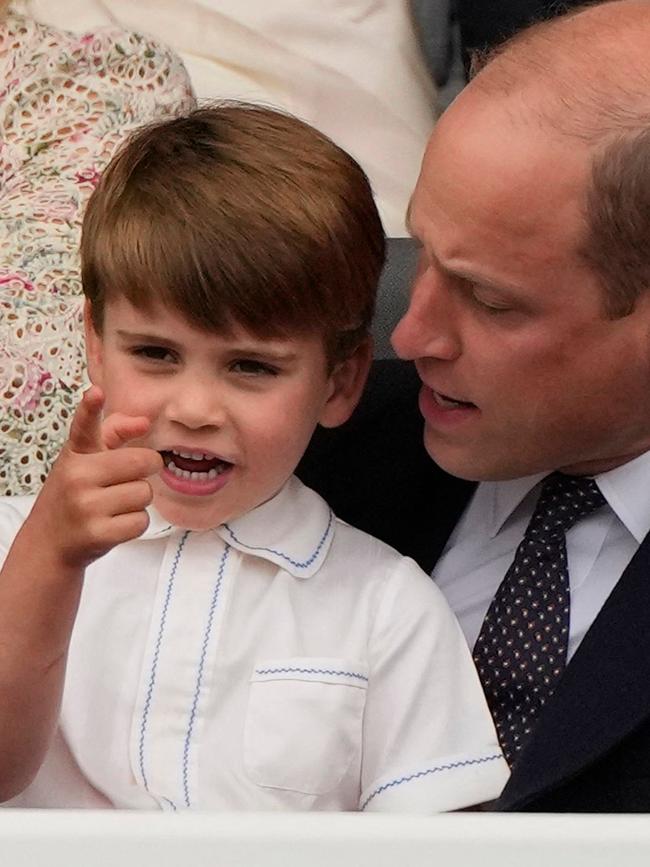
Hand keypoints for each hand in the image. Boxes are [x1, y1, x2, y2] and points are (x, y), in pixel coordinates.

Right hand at [28, 386, 163, 569]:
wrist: (50, 542)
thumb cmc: (76, 493)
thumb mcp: (86, 460)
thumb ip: (114, 433)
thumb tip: (143, 422)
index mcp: (76, 454)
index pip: (84, 426)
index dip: (90, 408)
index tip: (96, 393)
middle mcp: (77, 476)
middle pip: (141, 462)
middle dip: (145, 470)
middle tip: (127, 479)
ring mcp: (85, 506)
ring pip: (144, 493)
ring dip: (138, 501)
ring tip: (114, 505)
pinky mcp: (97, 533)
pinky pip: (141, 521)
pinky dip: (134, 524)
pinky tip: (114, 523)